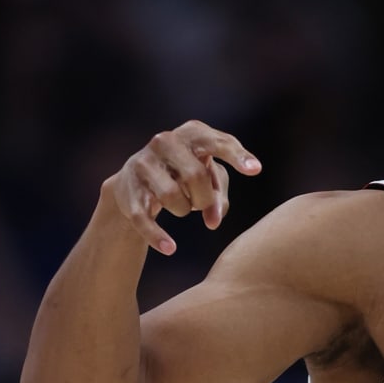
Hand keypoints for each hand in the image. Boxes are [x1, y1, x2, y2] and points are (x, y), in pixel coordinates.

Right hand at [101, 120, 261, 257]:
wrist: (135, 182)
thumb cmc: (184, 176)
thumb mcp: (208, 181)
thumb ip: (219, 198)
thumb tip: (213, 220)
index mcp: (191, 134)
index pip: (215, 141)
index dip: (236, 156)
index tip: (255, 170)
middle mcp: (164, 142)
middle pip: (195, 175)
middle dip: (204, 199)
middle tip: (201, 204)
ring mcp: (143, 164)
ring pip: (172, 197)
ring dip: (183, 209)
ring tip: (182, 205)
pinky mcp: (128, 190)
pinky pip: (144, 218)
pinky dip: (158, 236)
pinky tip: (170, 248)